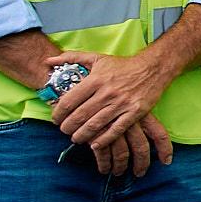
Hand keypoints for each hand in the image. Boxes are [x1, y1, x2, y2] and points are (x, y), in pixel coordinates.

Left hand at [49, 49, 177, 176]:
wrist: (152, 68)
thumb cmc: (122, 65)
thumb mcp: (96, 58)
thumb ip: (72, 58)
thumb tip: (48, 61)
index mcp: (96, 79)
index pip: (69, 101)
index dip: (58, 113)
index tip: (55, 119)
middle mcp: (107, 92)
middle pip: (79, 116)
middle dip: (67, 127)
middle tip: (64, 131)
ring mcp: (121, 103)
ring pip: (95, 125)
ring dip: (81, 135)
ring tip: (76, 138)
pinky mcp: (134, 112)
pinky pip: (116, 130)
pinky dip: (103, 139)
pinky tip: (94, 144)